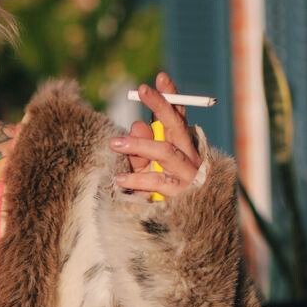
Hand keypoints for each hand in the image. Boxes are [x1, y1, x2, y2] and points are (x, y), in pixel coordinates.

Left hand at [110, 71, 201, 196]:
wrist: (188, 230)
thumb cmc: (166, 194)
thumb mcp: (150, 167)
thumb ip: (142, 148)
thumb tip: (136, 124)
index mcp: (185, 148)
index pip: (180, 117)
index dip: (172, 96)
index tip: (160, 76)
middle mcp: (191, 157)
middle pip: (177, 127)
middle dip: (160, 105)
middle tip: (141, 90)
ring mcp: (189, 176)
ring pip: (165, 153)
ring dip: (140, 145)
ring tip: (115, 143)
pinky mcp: (183, 196)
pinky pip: (158, 182)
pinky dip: (138, 179)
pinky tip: (120, 180)